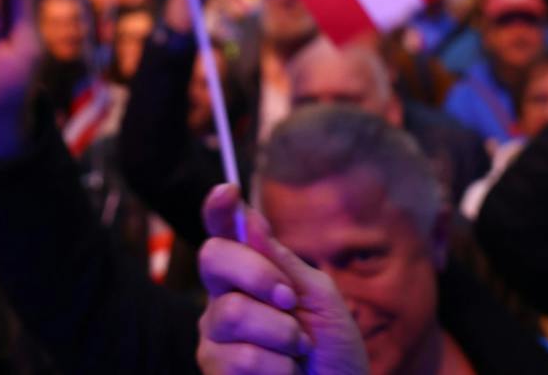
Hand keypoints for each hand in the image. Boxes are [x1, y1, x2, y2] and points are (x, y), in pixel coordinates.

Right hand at [197, 183, 366, 374]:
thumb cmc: (333, 351)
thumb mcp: (322, 299)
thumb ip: (285, 264)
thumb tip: (250, 220)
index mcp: (249, 273)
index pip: (223, 233)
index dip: (218, 209)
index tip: (228, 190)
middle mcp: (223, 298)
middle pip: (214, 258)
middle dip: (258, 273)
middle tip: (289, 300)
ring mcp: (215, 336)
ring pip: (232, 313)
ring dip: (282, 335)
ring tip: (298, 352)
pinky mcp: (215, 371)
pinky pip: (240, 357)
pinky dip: (279, 368)